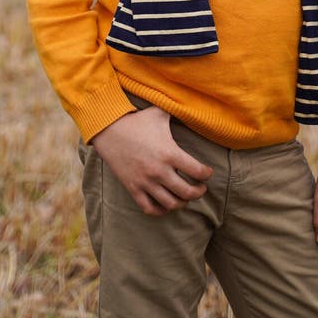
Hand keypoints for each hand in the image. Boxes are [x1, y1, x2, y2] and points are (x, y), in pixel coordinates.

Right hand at [91, 106, 212, 216]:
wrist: (109, 131)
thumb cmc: (137, 121)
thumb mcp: (160, 113)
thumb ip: (177, 110)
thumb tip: (192, 107)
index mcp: (169, 153)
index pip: (197, 171)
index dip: (207, 174)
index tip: (208, 172)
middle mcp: (159, 171)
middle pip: (187, 192)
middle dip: (198, 192)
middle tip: (201, 188)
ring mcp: (146, 182)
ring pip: (171, 204)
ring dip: (182, 203)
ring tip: (185, 197)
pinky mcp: (133, 188)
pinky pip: (150, 208)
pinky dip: (161, 211)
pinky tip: (166, 204)